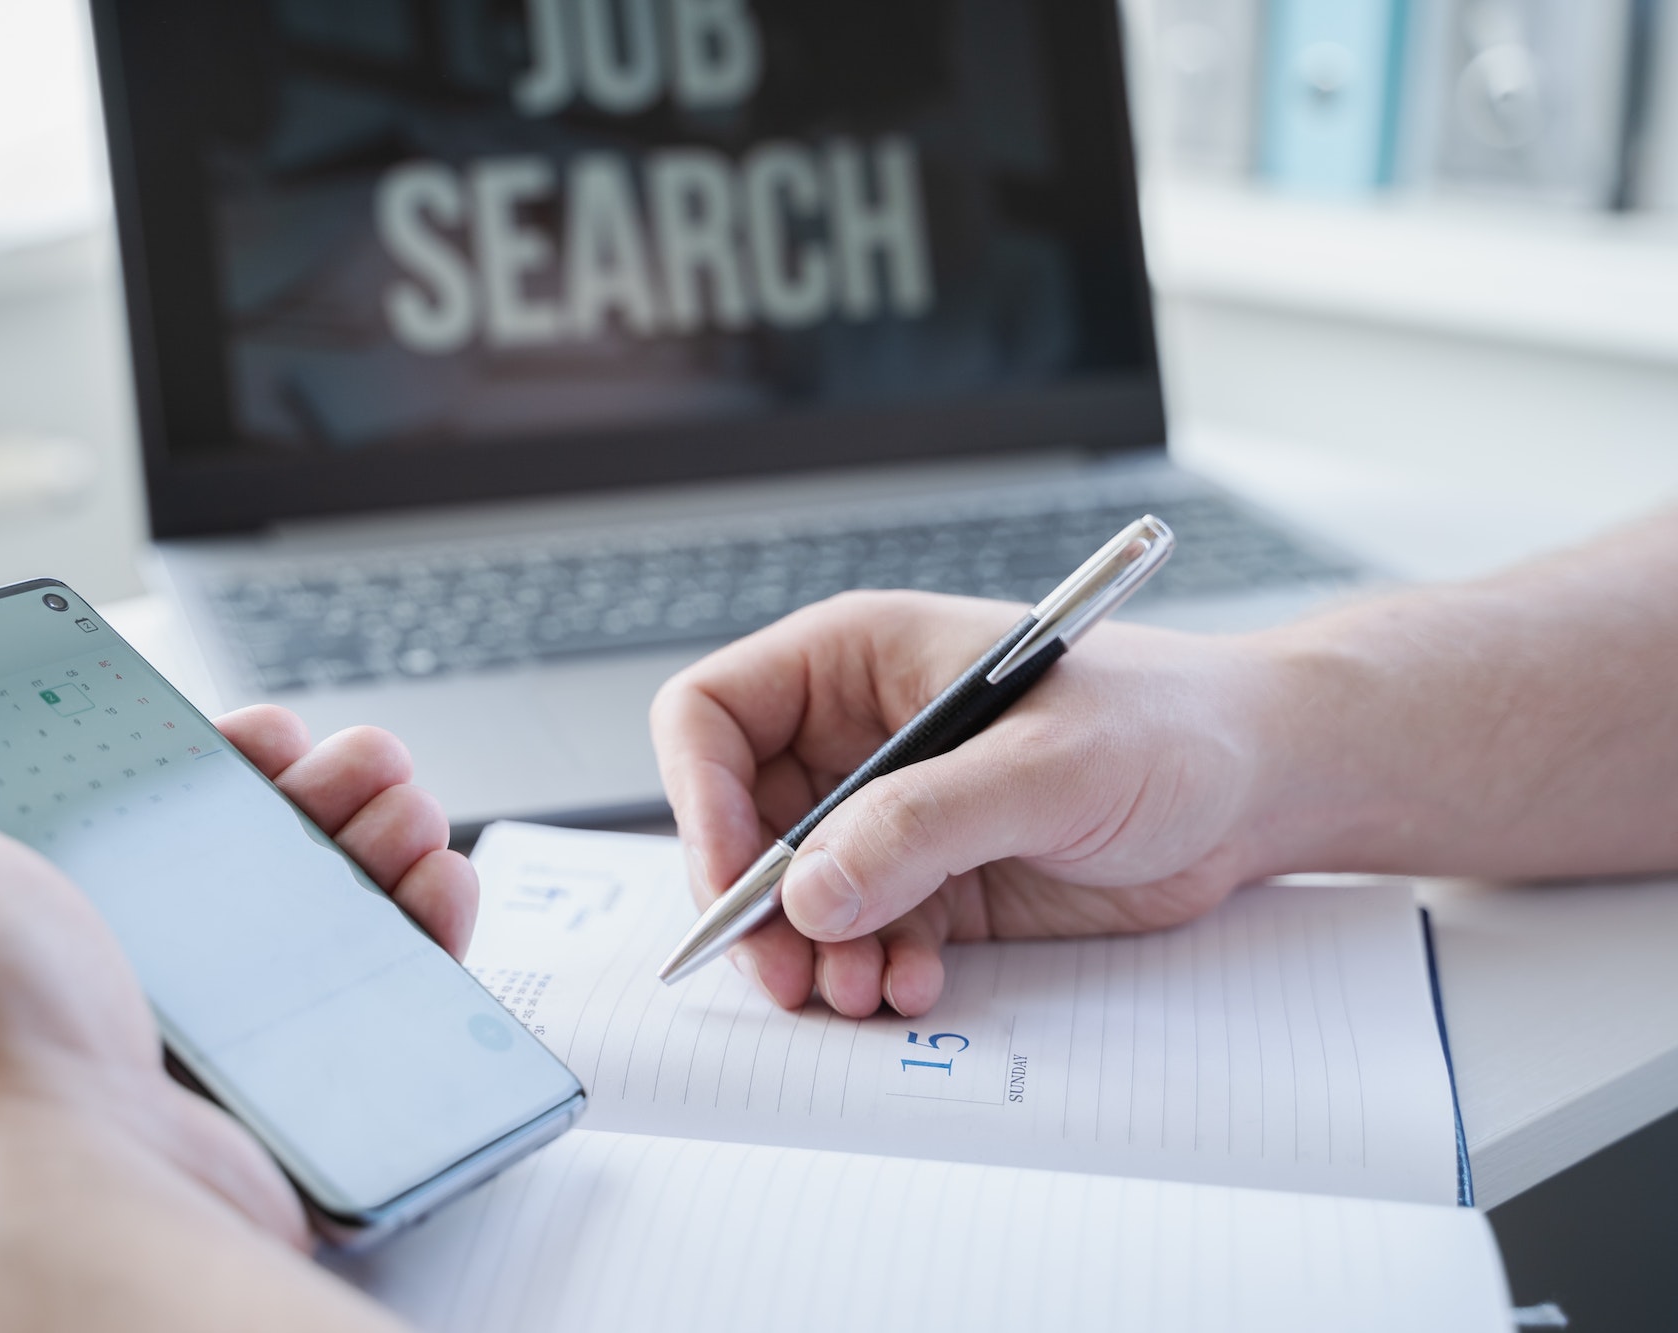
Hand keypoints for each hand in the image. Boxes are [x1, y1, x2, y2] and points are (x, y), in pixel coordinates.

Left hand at [0, 708, 475, 1258]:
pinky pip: (380, 994)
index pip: (140, 809)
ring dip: (381, 840)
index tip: (258, 733)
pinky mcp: (288, 1090)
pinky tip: (432, 882)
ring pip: (326, 912)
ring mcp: (212, 1038)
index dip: (208, 757)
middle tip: (360, 764)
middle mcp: (123, 978)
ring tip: (405, 810)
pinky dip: (422, 927)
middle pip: (250, 850)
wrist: (66, 1171)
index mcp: (31, 921)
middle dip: (321, 790)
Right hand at [651, 591, 1283, 1017]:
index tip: (738, 877)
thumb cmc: (1174, 725)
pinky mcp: (934, 882)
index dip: (702, 796)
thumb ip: (923, 824)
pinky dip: (873, 971)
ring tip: (863, 991)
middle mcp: (860, 736)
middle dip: (755, 905)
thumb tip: (809, 891)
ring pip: (796, 895)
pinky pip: (862, 935)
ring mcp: (893, 814)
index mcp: (858, 661)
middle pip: (741, 821)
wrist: (1264, 788)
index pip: (713, 714)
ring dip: (815, 954)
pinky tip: (919, 985)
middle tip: (786, 973)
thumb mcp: (1048, 766)